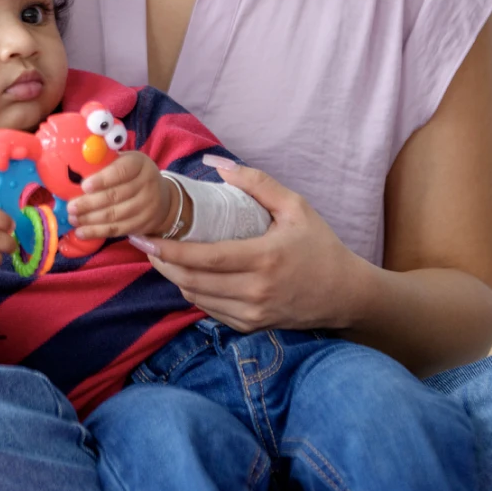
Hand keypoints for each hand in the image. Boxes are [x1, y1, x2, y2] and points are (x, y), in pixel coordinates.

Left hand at [68, 151, 174, 240]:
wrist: (162, 198)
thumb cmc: (132, 176)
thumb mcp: (124, 162)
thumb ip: (104, 165)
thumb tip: (74, 171)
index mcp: (139, 164)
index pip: (121, 171)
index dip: (102, 179)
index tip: (84, 186)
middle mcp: (147, 184)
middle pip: (116, 196)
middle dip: (90, 203)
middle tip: (71, 207)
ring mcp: (147, 206)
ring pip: (115, 215)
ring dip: (90, 219)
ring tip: (73, 219)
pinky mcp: (143, 224)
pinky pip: (117, 230)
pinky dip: (97, 232)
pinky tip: (81, 232)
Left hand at [139, 164, 365, 332]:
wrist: (345, 294)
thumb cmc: (320, 246)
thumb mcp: (296, 206)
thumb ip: (257, 183)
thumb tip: (217, 164)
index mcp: (264, 259)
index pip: (206, 259)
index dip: (171, 250)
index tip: (146, 237)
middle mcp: (255, 291)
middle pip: (192, 281)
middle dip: (162, 262)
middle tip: (146, 244)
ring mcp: (252, 314)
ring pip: (196, 298)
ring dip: (175, 277)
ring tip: (163, 256)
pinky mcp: (251, 326)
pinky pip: (209, 311)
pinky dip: (193, 292)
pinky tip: (189, 274)